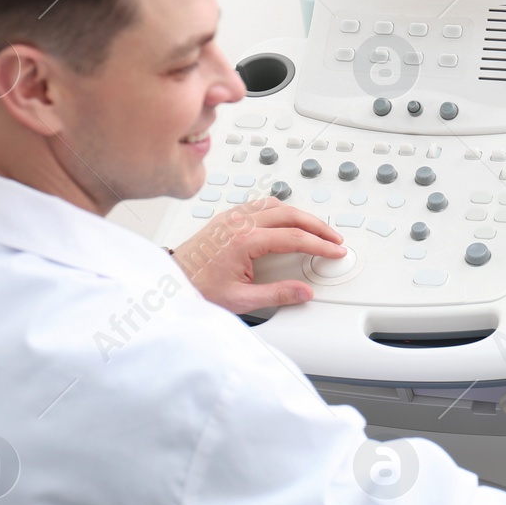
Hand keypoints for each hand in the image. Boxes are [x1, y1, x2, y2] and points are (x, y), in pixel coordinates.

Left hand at [170, 198, 345, 313]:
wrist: (171, 280)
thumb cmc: (198, 287)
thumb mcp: (240, 299)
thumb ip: (276, 294)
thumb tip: (303, 292)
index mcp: (244, 241)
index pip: (294, 237)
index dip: (319, 244)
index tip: (335, 251)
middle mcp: (238, 223)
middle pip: (290, 214)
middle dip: (318, 226)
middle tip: (334, 238)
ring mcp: (232, 217)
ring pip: (277, 205)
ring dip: (301, 215)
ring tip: (317, 229)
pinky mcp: (228, 217)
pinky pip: (262, 205)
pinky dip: (282, 210)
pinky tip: (289, 220)